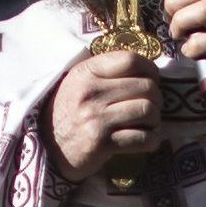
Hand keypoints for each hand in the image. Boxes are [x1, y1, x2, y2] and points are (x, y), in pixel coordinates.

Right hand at [48, 49, 162, 178]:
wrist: (48, 147)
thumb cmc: (71, 112)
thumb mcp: (80, 83)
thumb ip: (108, 73)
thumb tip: (150, 70)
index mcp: (86, 72)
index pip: (130, 59)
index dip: (150, 69)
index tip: (151, 80)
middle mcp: (90, 92)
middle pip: (146, 87)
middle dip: (157, 98)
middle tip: (151, 106)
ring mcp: (96, 118)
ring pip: (148, 111)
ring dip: (155, 120)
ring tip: (147, 124)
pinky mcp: (102, 143)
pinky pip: (143, 138)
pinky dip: (151, 141)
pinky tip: (145, 140)